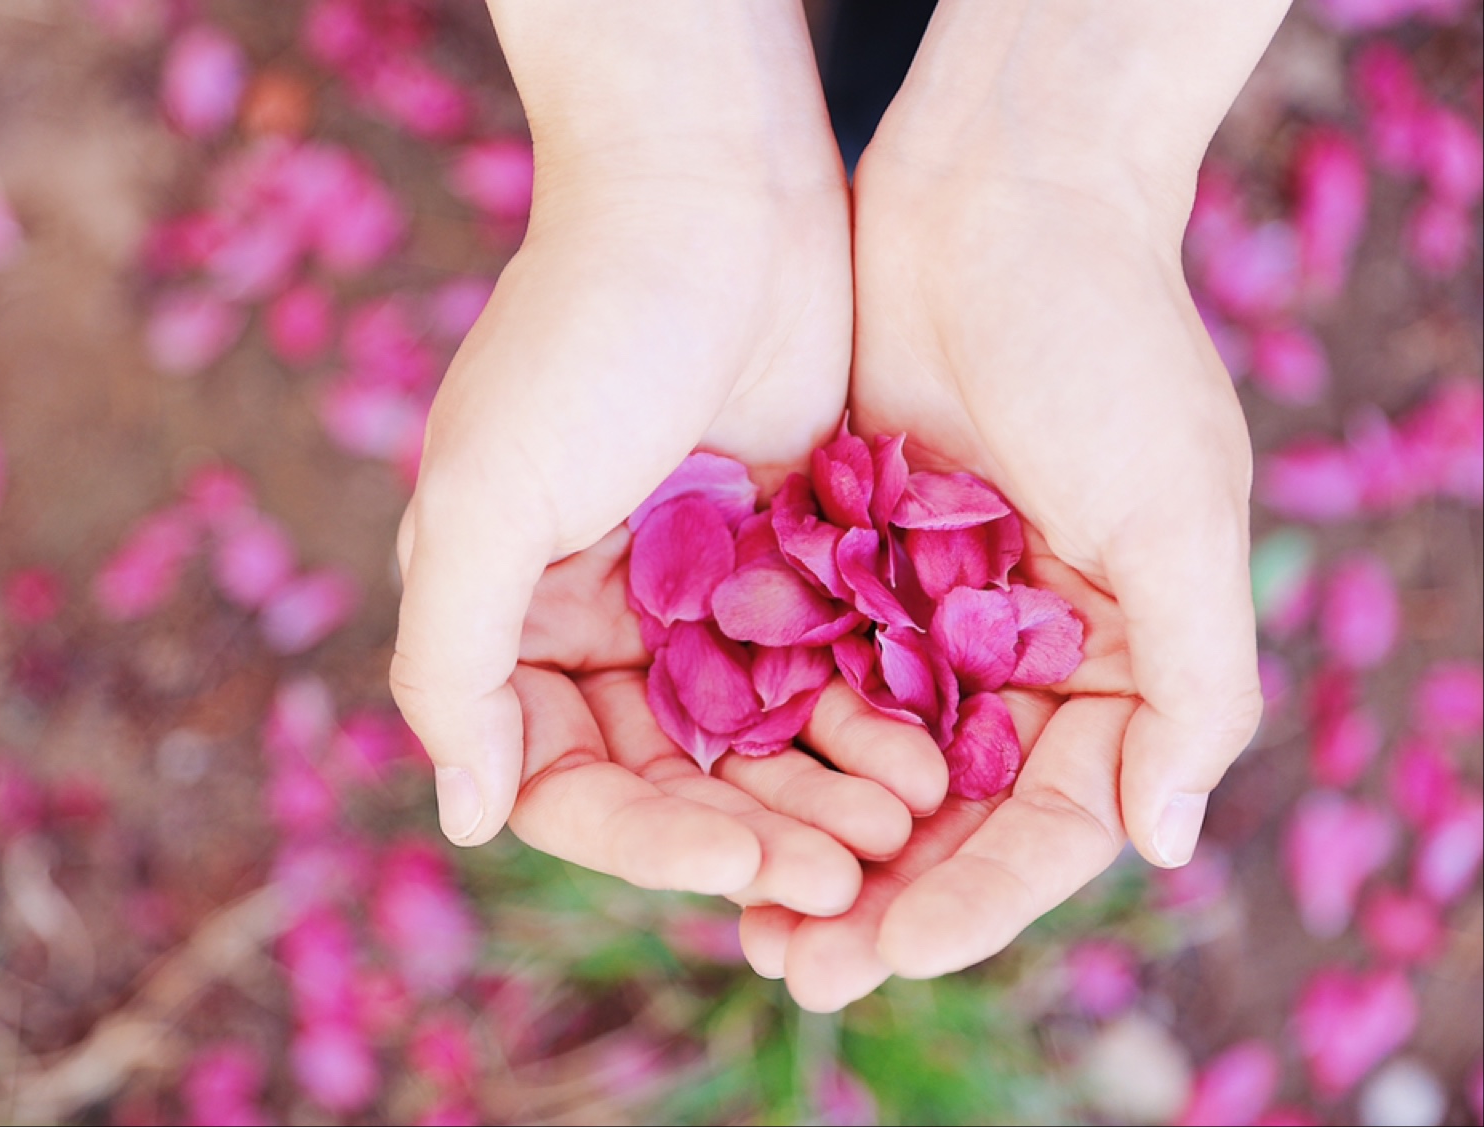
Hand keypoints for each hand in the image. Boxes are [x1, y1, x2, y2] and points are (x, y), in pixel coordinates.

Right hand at [393, 2, 852, 848]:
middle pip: (672, 783)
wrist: (710, 192)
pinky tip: (924, 758)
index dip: (641, 840)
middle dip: (753, 834)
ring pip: (759, 745)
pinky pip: (825, 676)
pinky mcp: (788, 566)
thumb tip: (464, 817)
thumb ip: (452, 663)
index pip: (562, 783)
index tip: (733, 858)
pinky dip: (866, 722)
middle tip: (845, 880)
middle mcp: (596, 627)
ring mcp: (697, 600)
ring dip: (819, 796)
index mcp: (510, 624)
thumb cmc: (582, 337)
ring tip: (900, 830)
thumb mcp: (482, 498)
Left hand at [744, 108, 1262, 1007]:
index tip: (896, 953)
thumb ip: (1190, 678)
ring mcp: (932, 612)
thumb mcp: (1176, 511)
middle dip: (880, 896)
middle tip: (796, 968)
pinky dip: (772, 737)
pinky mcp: (853, 560)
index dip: (979, 899)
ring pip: (868, 761)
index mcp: (1119, 665)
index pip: (1050, 823)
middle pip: (950, 816)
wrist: (1001, 198)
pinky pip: (809, 673)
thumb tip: (1168, 842)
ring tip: (743, 914)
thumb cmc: (1108, 344)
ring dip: (811, 837)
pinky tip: (712, 790)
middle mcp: (1026, 656)